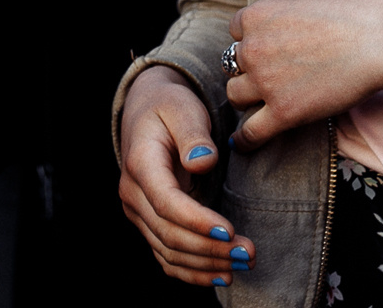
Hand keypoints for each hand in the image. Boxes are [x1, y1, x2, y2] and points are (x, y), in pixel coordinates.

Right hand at [117, 67, 251, 287]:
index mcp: (140, 162)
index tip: (229, 230)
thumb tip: (202, 161)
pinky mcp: (149, 224)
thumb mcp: (182, 107)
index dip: (196, 221)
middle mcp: (133, 192)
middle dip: (210, 248)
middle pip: (168, 233)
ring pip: (168, 251)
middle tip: (249, 251)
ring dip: (206, 263)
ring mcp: (138, 212)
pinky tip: (220, 275)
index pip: (165, 202)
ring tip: (243, 262)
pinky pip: (166, 257)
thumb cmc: (169, 107)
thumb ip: (193, 133)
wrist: (148, 114)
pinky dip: (192, 271)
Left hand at [223, 0, 382, 145]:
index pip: (236, 31)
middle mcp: (252, 47)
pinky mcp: (284, 112)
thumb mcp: (303, 2)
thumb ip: (282, 18)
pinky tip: (241, 143)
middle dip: (248, 70)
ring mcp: (265, 81)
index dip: (252, 40)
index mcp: (256, 16)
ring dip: (248, 98)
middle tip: (271, 76)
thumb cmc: (352, 15)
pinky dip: (244, 139)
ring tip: (262, 103)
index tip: (268, 48)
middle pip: (233, 65)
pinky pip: (250, 131)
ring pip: (236, 95)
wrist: (378, 40)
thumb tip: (281, 31)